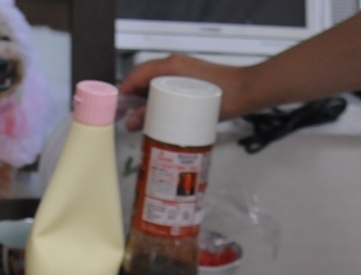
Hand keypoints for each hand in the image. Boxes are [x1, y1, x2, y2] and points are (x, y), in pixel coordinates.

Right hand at [120, 55, 244, 129]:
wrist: (245, 92)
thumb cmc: (217, 98)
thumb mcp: (180, 110)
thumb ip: (153, 114)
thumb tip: (130, 123)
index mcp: (168, 66)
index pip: (135, 75)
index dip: (123, 93)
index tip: (116, 111)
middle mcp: (172, 65)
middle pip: (143, 81)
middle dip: (132, 101)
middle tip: (127, 123)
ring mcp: (181, 72)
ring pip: (154, 87)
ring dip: (145, 104)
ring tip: (141, 124)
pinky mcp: (188, 82)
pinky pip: (166, 90)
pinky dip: (158, 103)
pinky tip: (158, 119)